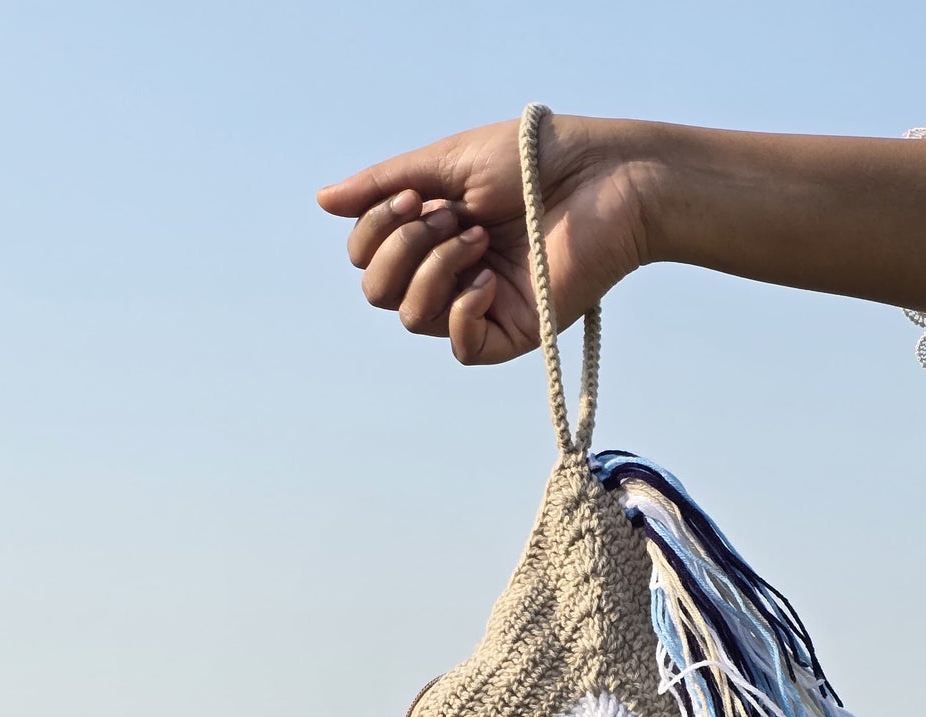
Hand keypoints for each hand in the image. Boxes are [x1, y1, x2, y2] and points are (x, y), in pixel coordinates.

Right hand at [316, 115, 648, 364]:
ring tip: (479, 238)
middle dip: (401, 248)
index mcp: (431, 233)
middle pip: (377, 290)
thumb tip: (322, 200)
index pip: (366, 255)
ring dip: (434, 269)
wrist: (603, 176)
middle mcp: (450, 273)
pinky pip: (462, 348)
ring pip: (412, 317)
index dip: (377, 228)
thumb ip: (385, 185)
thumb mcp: (446, 163)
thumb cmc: (533, 160)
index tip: (418, 196)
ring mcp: (481, 306)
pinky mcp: (515, 332)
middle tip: (449, 218)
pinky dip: (463, 311)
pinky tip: (489, 279)